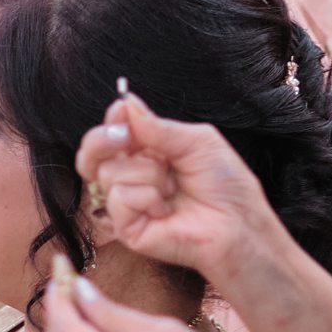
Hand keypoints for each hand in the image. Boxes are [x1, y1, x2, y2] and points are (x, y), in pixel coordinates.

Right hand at [77, 90, 283, 292]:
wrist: (238, 224)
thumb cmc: (226, 185)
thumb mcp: (197, 142)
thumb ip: (159, 126)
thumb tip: (126, 104)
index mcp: (148, 152)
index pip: (113, 131)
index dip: (113, 121)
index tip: (122, 112)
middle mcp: (134, 176)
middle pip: (93, 152)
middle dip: (103, 139)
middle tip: (125, 137)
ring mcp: (128, 204)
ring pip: (109, 172)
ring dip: (148, 174)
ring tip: (173, 188)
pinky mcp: (126, 228)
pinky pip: (119, 197)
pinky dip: (147, 197)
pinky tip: (166, 209)